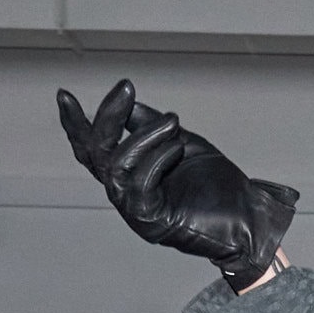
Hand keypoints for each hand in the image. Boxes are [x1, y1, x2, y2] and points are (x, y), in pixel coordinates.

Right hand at [57, 79, 298, 291]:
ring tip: (173, 123)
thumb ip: (151, 127)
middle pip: (97, 155)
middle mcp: (127, 195)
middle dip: (107, 118)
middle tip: (126, 89)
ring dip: (143, 138)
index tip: (63, 95)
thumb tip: (127, 106)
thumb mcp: (181, 142)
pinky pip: (139, 186)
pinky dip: (156, 159)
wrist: (250, 216)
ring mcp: (137, 211)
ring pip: (116, 168)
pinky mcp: (151, 223)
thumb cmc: (220, 185)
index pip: (93, 151)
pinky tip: (177, 146)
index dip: (76, 125)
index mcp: (131, 176)